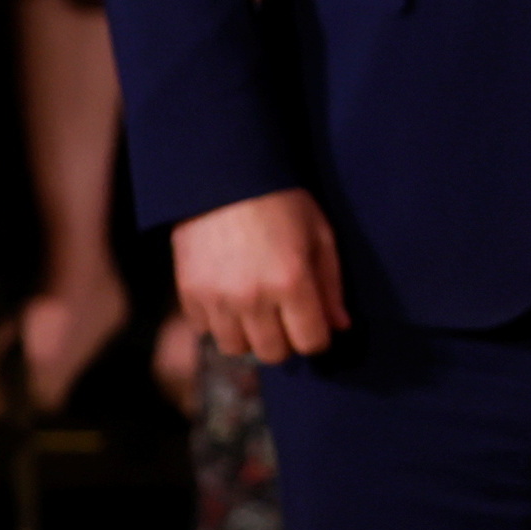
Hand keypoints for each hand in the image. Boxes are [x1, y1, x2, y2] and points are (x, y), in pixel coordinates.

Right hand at [173, 188, 348, 364]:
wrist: (223, 175)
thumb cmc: (281, 201)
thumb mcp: (319, 233)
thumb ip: (331, 284)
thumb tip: (340, 326)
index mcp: (292, 282)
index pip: (310, 343)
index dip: (317, 337)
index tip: (314, 323)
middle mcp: (253, 298)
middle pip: (273, 353)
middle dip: (285, 339)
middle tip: (285, 315)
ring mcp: (217, 299)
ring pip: (236, 348)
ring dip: (249, 335)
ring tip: (255, 309)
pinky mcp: (189, 294)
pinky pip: (205, 330)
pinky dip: (218, 321)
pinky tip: (228, 297)